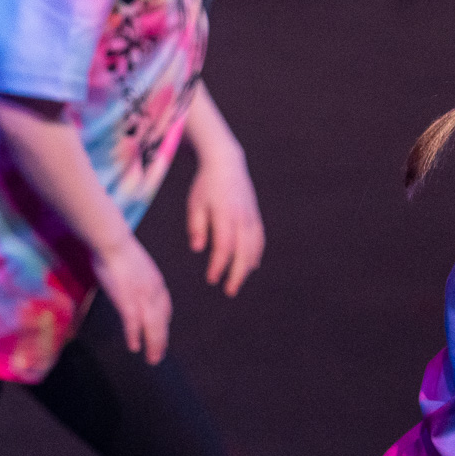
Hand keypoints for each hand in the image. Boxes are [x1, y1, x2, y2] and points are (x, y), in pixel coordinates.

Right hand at [92, 235, 171, 364]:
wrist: (113, 241)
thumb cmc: (117, 246)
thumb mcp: (133, 263)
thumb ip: (134, 276)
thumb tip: (127, 280)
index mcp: (156, 281)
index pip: (164, 307)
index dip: (164, 322)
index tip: (162, 331)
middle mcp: (154, 292)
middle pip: (161, 321)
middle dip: (162, 340)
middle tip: (159, 355)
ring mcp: (142, 297)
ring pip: (152, 326)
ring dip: (154, 344)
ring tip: (153, 359)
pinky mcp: (128, 301)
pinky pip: (133, 323)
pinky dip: (135, 336)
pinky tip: (134, 346)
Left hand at [186, 152, 263, 296]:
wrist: (227, 164)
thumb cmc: (205, 186)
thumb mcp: (195, 203)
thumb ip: (196, 226)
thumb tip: (198, 249)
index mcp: (225, 214)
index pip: (224, 246)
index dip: (219, 265)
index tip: (212, 279)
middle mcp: (242, 217)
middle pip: (243, 251)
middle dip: (237, 274)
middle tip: (229, 291)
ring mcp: (252, 216)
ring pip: (254, 248)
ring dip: (247, 267)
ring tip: (237, 282)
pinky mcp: (256, 216)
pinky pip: (259, 239)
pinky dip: (256, 254)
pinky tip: (250, 266)